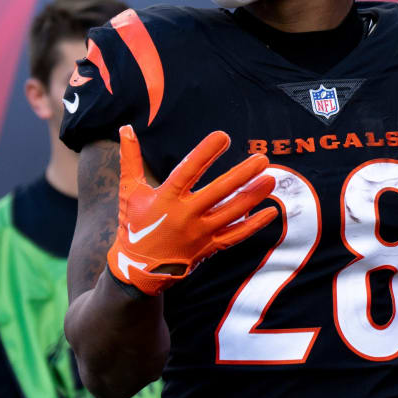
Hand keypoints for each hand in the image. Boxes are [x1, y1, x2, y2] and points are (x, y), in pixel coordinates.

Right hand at [107, 126, 276, 295]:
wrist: (137, 270)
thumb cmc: (133, 224)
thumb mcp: (128, 190)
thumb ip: (130, 158)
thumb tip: (125, 128)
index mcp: (166, 199)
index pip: (188, 170)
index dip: (206, 153)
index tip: (223, 137)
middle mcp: (186, 216)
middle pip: (219, 192)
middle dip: (242, 175)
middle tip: (262, 158)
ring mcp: (200, 234)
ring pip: (232, 213)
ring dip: (253, 195)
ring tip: (271, 178)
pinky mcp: (209, 247)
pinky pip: (236, 236)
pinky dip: (254, 225)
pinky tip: (271, 211)